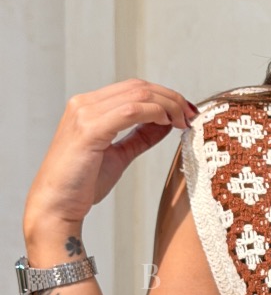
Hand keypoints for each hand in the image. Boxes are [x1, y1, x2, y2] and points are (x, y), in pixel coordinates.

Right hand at [24, 79, 196, 237]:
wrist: (55, 207)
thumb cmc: (82, 184)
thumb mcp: (119, 155)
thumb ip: (140, 137)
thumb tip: (166, 124)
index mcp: (87, 106)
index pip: (134, 88)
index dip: (165, 96)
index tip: (186, 112)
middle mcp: (83, 104)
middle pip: (139, 87)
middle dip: (171, 98)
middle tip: (191, 115)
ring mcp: (84, 114)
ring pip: (138, 95)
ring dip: (168, 105)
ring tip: (183, 121)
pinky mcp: (89, 130)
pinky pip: (130, 111)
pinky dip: (154, 113)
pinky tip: (167, 124)